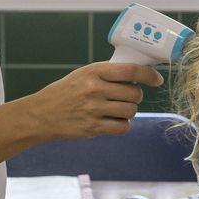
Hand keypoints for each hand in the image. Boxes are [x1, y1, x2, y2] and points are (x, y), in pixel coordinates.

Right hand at [20, 62, 164, 141]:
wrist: (42, 114)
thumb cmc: (65, 92)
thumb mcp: (83, 75)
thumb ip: (107, 74)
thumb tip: (138, 76)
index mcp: (94, 71)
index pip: (130, 70)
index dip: (149, 75)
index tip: (157, 79)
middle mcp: (95, 89)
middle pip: (134, 93)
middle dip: (135, 96)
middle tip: (126, 97)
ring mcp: (94, 109)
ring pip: (130, 111)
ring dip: (128, 111)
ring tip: (115, 109)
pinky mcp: (93, 127)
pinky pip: (123, 127)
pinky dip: (122, 125)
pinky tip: (112, 121)